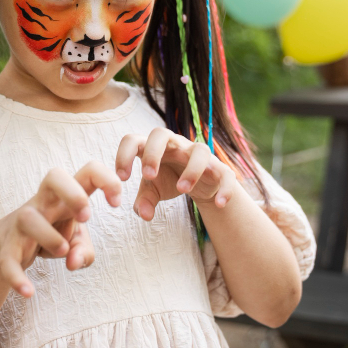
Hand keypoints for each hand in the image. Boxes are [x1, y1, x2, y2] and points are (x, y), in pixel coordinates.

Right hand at [0, 161, 121, 297]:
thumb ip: (84, 251)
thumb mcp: (75, 242)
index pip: (88, 171)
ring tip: (63, 252)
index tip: (116, 204)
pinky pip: (8, 258)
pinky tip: (28, 292)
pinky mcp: (7, 246)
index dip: (107, 180)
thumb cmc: (51, 234)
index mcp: (66, 197)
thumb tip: (74, 261)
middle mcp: (44, 203)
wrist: (6, 243)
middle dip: (74, 194)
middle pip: (54, 176)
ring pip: (29, 217)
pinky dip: (17, 276)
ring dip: (49, 237)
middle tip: (86, 217)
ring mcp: (23, 222)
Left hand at [115, 128, 238, 220]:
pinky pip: (225, 174)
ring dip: (191, 170)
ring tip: (182, 190)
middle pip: (160, 133)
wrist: (199, 184)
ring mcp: (198, 154)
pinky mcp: (219, 168)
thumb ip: (144, 200)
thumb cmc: (169, 179)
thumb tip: (144, 214)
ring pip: (199, 151)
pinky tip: (219, 204)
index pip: (133, 140)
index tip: (122, 178)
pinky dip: (224, 188)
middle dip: (152, 153)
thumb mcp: (153, 190)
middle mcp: (174, 145)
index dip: (124, 155)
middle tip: (148, 176)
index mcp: (153, 147)